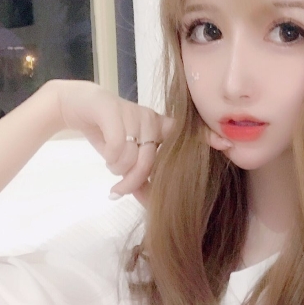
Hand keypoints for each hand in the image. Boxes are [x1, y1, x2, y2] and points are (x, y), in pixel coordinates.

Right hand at [53, 80, 231, 202]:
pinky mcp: (112, 110)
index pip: (185, 131)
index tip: (227, 144)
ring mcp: (133, 113)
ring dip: (118, 170)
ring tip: (110, 168)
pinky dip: (109, 159)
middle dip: (135, 181)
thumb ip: (140, 170)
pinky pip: (118, 148)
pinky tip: (104, 157)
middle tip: (119, 190)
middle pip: (151, 161)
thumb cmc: (107, 131)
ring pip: (133, 157)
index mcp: (157, 125)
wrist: (76, 105)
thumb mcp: (127, 152)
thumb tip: (150, 199)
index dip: (206, 137)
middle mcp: (149, 118)